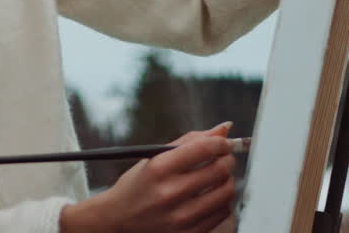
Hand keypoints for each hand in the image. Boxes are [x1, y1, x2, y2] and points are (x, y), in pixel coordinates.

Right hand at [60, 122, 236, 232]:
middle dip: (227, 159)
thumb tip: (225, 129)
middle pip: (219, 170)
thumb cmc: (139, 183)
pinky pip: (222, 212)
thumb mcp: (155, 157)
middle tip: (223, 157)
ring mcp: (180, 217)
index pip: (204, 148)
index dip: (220, 142)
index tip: (222, 142)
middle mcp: (169, 193)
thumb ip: (190, 141)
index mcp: (158, 168)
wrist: (120, 218)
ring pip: (226, 192)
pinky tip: (210, 195)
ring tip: (218, 176)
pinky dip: (222, 201)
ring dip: (227, 180)